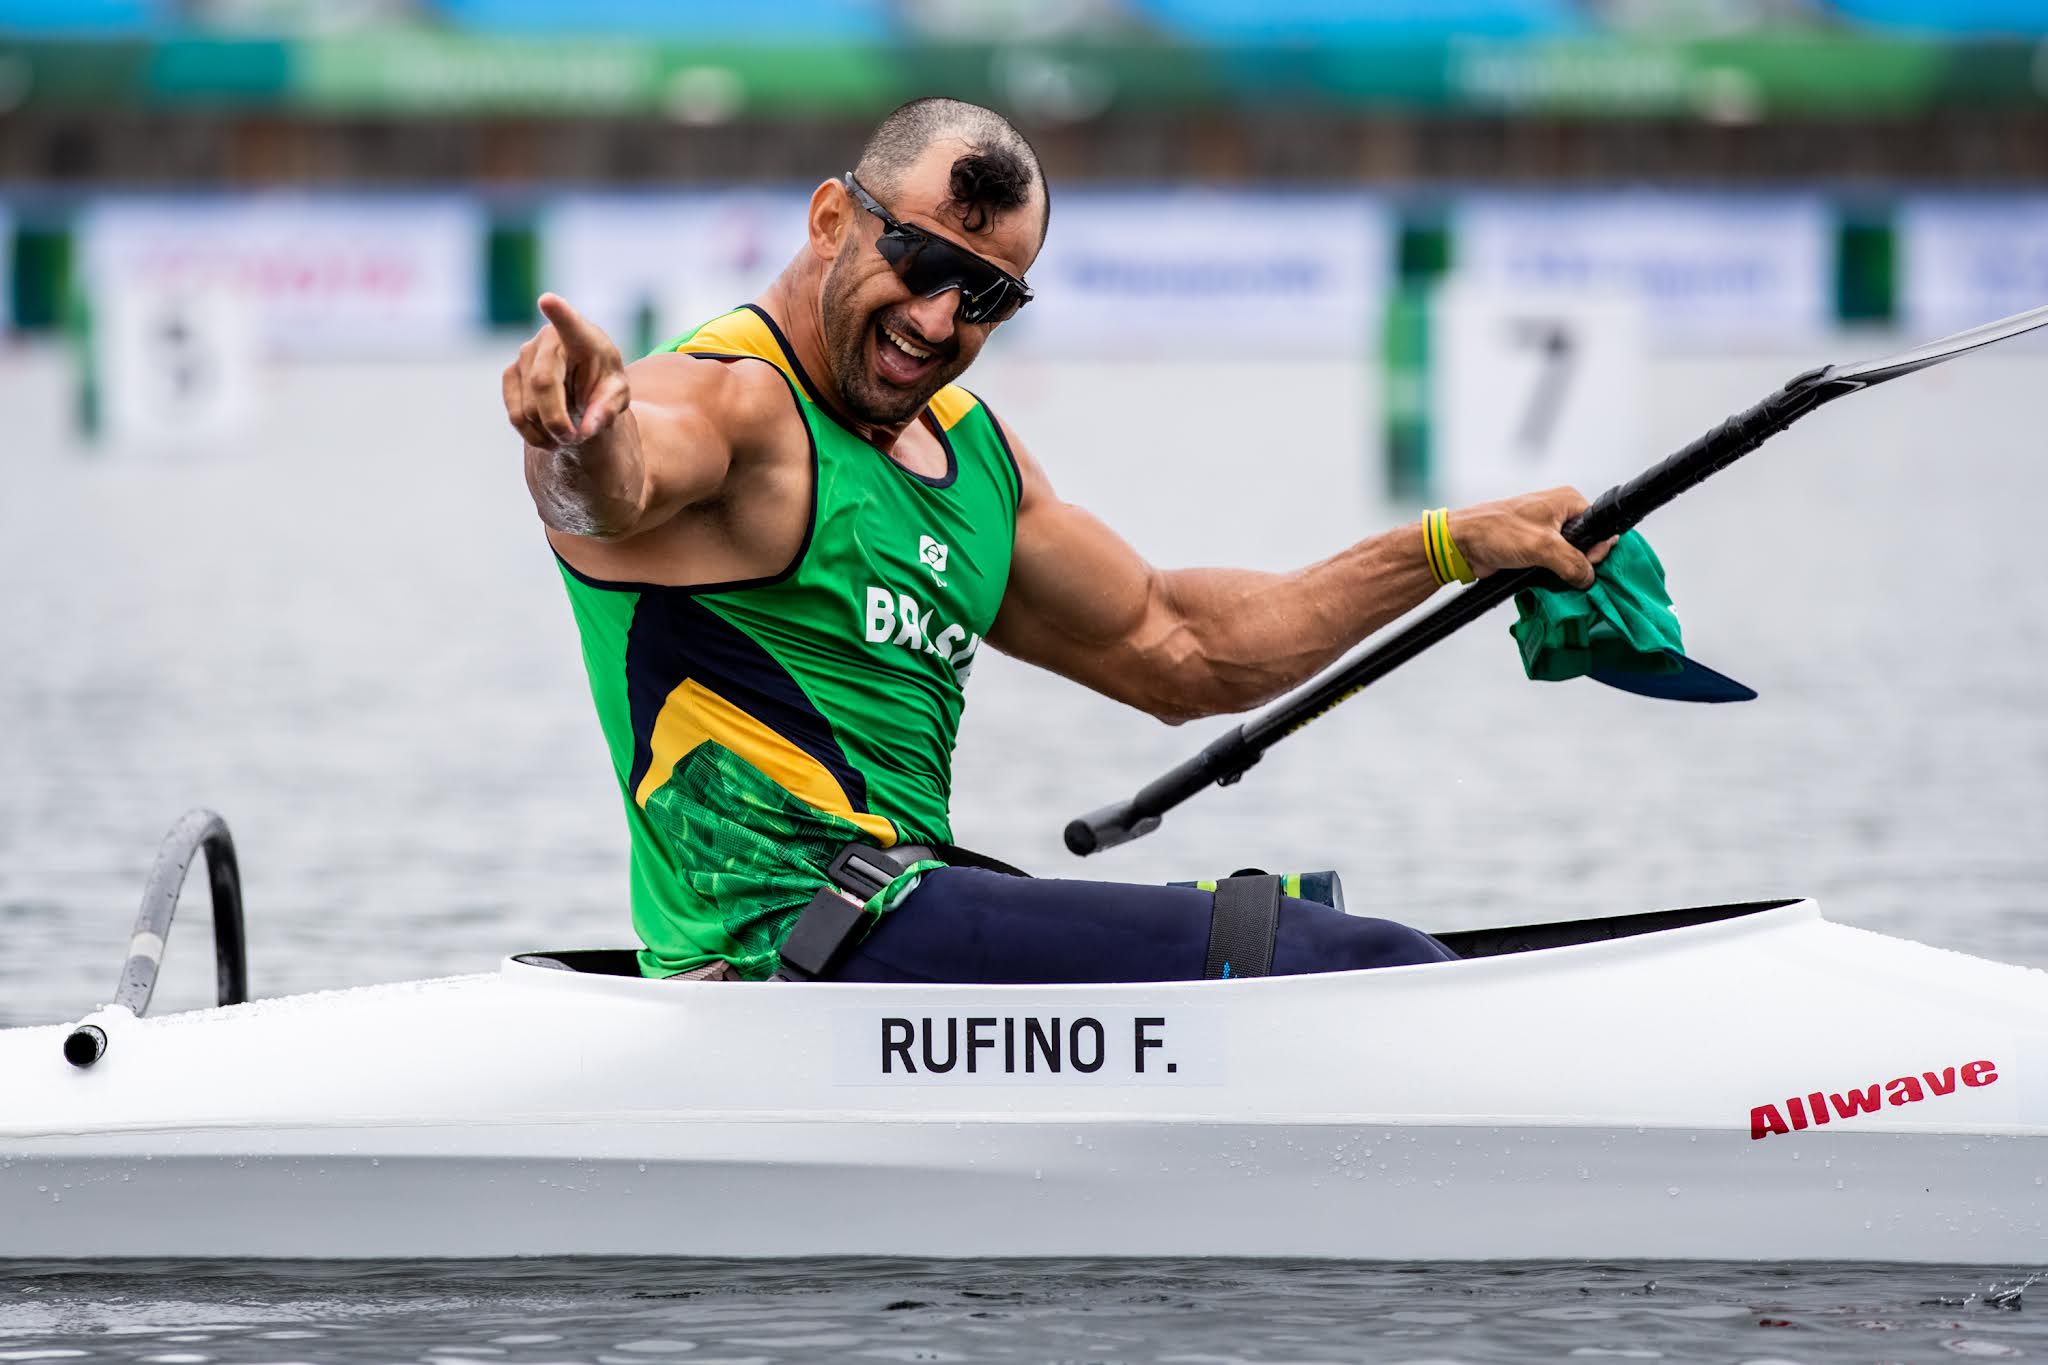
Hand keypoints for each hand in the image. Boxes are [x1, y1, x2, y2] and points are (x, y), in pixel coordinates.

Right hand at [501, 293, 630, 449]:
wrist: (582, 384)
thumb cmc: (604, 383)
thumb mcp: (617, 397)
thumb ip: (607, 410)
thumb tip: (586, 429)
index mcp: (583, 337)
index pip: (569, 323)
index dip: (558, 313)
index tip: (548, 300)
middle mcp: (548, 339)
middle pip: (542, 384)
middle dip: (557, 420)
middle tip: (574, 438)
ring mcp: (524, 354)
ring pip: (527, 406)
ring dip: (548, 431)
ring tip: (567, 435)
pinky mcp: (510, 374)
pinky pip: (515, 415)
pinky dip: (533, 434)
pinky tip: (549, 436)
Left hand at [1446, 486, 1614, 588]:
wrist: (1462, 544)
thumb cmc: (1495, 531)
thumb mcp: (1542, 546)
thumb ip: (1572, 562)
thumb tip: (1588, 577)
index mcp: (1566, 501)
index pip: (1599, 526)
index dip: (1597, 548)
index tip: (1587, 564)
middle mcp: (1559, 514)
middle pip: (1587, 544)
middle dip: (1581, 563)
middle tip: (1569, 575)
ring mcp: (1546, 532)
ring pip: (1570, 558)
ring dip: (1565, 572)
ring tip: (1555, 580)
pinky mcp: (1534, 549)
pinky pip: (1554, 565)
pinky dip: (1553, 576)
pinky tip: (1547, 583)